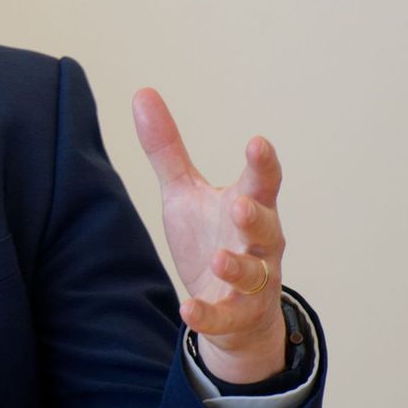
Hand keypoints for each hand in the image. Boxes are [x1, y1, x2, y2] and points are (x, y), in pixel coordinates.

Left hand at [133, 89, 287, 383]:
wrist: (231, 308)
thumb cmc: (211, 237)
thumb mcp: (184, 191)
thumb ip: (167, 148)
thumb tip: (143, 91)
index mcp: (247, 205)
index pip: (261, 181)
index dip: (262, 163)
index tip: (257, 142)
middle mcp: (258, 243)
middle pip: (265, 226)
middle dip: (255, 215)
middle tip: (240, 204)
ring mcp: (252, 281)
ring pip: (253, 273)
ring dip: (237, 266)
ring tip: (219, 258)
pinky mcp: (237, 314)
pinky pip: (225, 315)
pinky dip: (208, 314)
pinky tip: (188, 309)